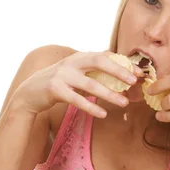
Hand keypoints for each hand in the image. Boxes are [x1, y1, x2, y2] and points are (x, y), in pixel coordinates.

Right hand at [12, 51, 144, 117]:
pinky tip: (103, 114)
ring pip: (90, 84)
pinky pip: (77, 100)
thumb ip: (95, 74)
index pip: (106, 56)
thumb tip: (122, 79)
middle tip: (134, 82)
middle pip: (100, 62)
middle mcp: (72, 62)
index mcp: (80, 57)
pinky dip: (91, 107)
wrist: (29, 92)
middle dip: (119, 71)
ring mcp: (62, 75)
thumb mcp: (76, 73)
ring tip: (124, 104)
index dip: (124, 63)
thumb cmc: (59, 83)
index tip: (140, 73)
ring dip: (109, 94)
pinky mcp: (55, 90)